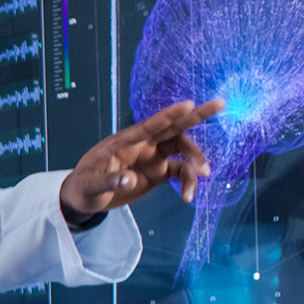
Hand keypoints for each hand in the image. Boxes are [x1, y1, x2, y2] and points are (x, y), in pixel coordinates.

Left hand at [60, 98, 223, 216]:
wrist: (84, 199)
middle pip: (173, 127)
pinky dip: (188, 182)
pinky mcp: (158, 173)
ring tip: (203, 176)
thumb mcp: (89, 185)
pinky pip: (180, 173)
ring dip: (196, 161)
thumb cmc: (83, 186)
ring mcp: (153, 158)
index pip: (150, 125)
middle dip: (197, 116)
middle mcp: (143, 145)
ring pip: (182, 151)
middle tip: (220, 106)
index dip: (170, 114)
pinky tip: (188, 196)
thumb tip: (129, 180)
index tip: (189, 104)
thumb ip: (109, 181)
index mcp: (125, 141)